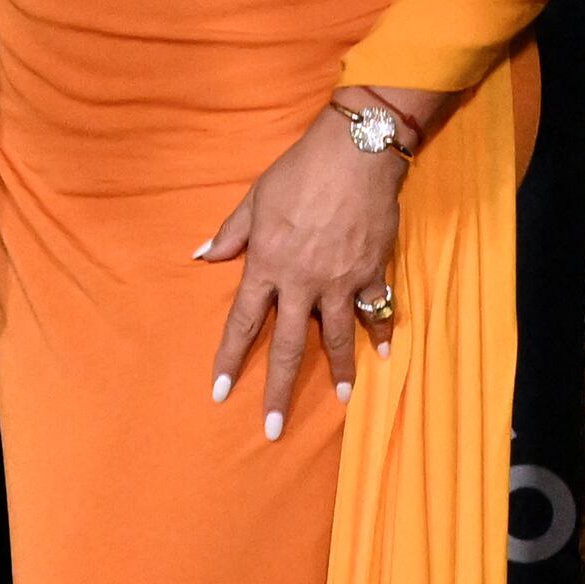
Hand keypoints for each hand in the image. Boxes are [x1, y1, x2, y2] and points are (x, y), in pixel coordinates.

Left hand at [198, 110, 406, 429]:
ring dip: (337, 371)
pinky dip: (380, 331)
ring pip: (335, 337)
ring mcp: (339, 280)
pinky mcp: (372, 271)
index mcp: (266, 266)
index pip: (242, 323)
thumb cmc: (298, 172)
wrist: (354, 154)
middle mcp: (301, 282)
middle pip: (286, 346)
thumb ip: (231, 234)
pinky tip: (383, 354)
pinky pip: (375, 309)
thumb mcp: (255, 199)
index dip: (229, 359)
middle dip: (278, 389)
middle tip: (273, 429)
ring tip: (340, 399)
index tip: (220, 392)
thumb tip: (201, 255)